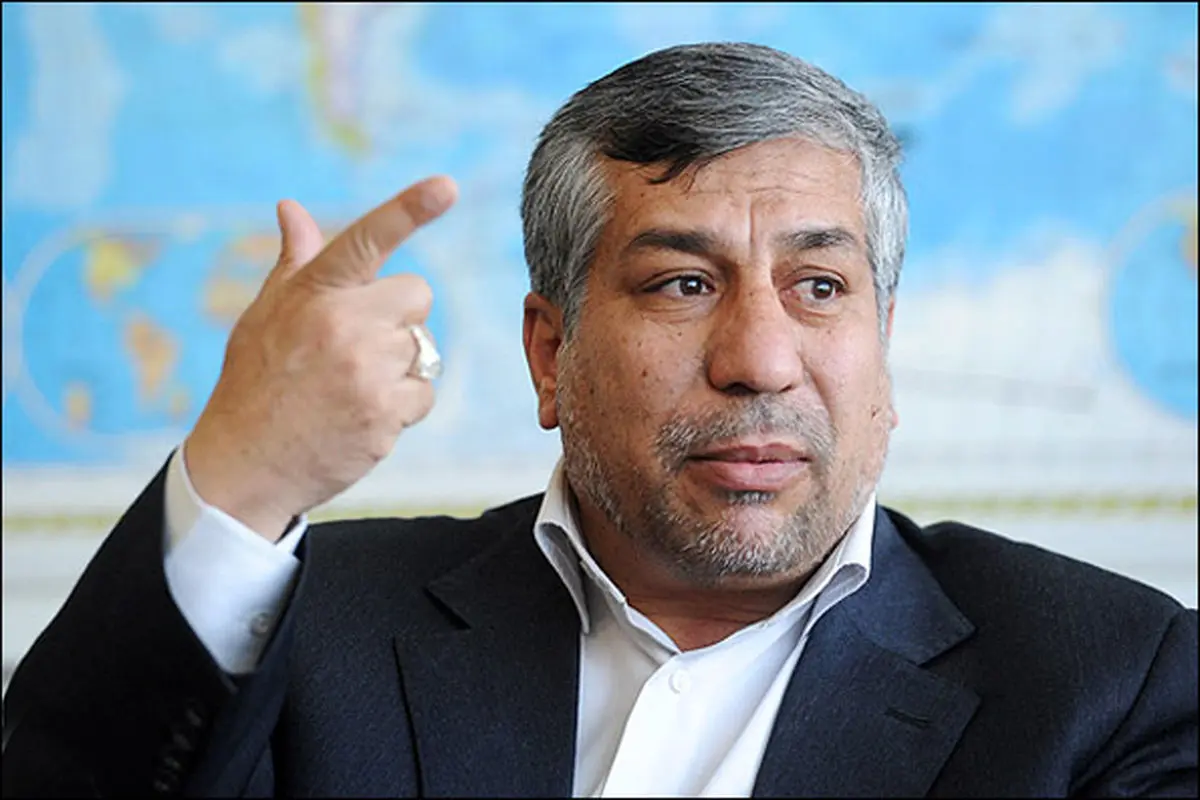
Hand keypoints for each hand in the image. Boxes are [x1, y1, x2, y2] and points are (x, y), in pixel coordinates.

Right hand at [182, 177, 458, 540]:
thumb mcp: (264, 315)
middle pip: (418, 295)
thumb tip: (292, 208)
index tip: (447, 186)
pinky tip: (363, 414)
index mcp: (313, 293)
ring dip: (400, 365)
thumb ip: (294, 262)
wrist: (244, 465)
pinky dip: (403, 406)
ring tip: (352, 386)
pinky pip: (424, 394)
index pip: (367, 239)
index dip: (410, 209)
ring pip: (423, 348)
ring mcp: (367, 371)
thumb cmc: (255, 382)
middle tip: (358, 345)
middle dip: (399, 317)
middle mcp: (343, 325)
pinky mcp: (385, 414)